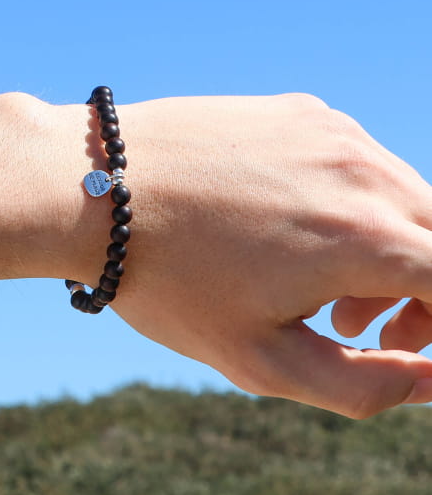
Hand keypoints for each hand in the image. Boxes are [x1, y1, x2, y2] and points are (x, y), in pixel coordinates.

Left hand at [97, 93, 431, 417]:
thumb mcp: (260, 357)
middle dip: (419, 290)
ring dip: (382, 244)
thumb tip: (429, 377)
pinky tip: (285, 223)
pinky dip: (347, 202)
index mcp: (367, 237)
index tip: (398, 343)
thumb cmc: (168, 279)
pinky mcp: (299, 110)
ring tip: (314, 279)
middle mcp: (363, 170)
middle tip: (352, 321)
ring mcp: (331, 130)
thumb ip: (364, 384)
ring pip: (400, 194)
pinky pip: (354, 161)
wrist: (96, 189)